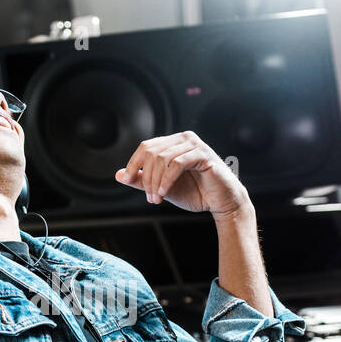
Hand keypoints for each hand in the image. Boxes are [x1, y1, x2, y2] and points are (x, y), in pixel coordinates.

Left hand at [115, 130, 248, 216]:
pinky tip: (163, 192)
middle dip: (145, 177)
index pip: (146, 147)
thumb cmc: (195, 193)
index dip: (133, 163)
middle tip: (149, 198)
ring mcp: (195, 144)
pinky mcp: (204, 155)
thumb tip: (118, 175)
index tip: (126, 179)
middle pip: (152, 152)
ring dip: (155, 181)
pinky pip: (177, 163)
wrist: (222, 203)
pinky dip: (167, 179)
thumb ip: (142, 181)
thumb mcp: (162, 188)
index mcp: (174, 143)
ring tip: (156, 198)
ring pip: (163, 158)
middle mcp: (184, 139)